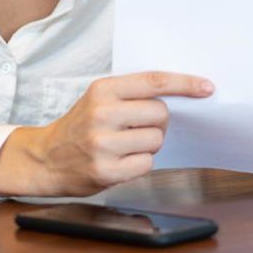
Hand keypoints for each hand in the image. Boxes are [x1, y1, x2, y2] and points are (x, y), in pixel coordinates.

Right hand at [0, 71, 213, 197]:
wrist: (44, 158)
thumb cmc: (81, 126)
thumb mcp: (99, 99)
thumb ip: (133, 94)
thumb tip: (182, 96)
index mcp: (103, 90)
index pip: (154, 82)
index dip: (185, 84)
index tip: (207, 88)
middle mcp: (102, 114)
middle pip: (161, 114)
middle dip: (159, 123)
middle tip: (140, 128)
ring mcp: (103, 144)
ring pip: (156, 140)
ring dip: (149, 145)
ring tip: (126, 146)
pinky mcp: (105, 171)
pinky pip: (147, 164)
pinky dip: (140, 164)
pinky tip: (121, 162)